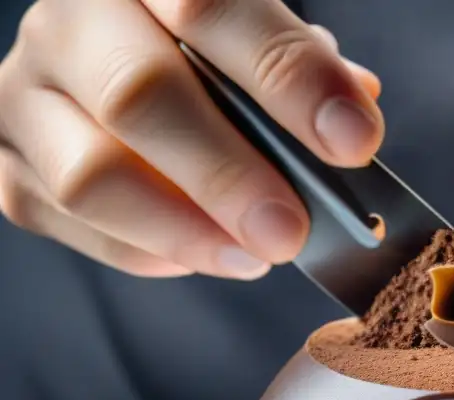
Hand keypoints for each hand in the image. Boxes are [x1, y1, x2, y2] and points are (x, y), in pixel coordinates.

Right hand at [0, 0, 383, 278]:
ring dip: (184, 230)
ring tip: (256, 257)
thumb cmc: (203, 58)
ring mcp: (27, 91)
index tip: (355, 141)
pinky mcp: (8, 160)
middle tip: (291, 229)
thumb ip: (298, 66)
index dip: (291, 80)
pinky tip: (204, 254)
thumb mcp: (254, 39)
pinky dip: (144, 250)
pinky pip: (66, 220)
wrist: (107, 64)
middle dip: (227, 175)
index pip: (213, 9)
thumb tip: (353, 108)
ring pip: (90, 175)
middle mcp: (72, 19)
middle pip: (139, 95)